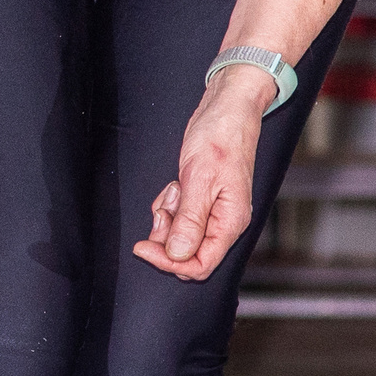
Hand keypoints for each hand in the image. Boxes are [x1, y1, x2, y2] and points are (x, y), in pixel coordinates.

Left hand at [134, 65, 269, 280]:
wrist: (226, 110)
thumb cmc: (220, 137)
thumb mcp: (199, 180)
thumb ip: (189, 221)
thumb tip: (179, 255)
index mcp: (230, 222)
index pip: (201, 265)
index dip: (170, 263)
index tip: (144, 248)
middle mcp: (224, 221)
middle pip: (188, 253)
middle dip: (166, 236)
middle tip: (160, 211)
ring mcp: (212, 211)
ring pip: (179, 235)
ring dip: (166, 218)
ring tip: (173, 190)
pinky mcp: (201, 200)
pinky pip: (178, 216)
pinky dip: (168, 206)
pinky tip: (174, 186)